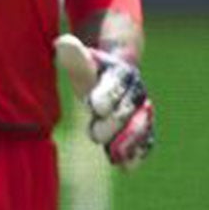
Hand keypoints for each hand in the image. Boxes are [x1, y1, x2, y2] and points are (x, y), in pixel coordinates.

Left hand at [54, 35, 154, 168]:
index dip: (108, 93)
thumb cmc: (92, 68)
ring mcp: (139, 110)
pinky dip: (138, 152)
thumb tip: (63, 43)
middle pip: (128, 108)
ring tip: (117, 157)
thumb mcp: (82, 61)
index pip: (118, 82)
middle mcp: (135, 92)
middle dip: (114, 123)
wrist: (115, 72)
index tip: (94, 106)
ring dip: (130, 141)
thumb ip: (75, 57)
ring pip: (141, 125)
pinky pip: (145, 139)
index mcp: (121, 73)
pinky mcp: (139, 127)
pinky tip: (128, 166)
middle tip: (94, 134)